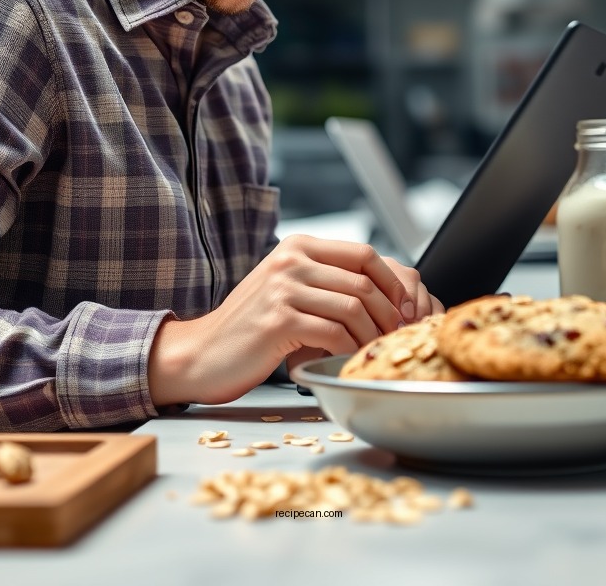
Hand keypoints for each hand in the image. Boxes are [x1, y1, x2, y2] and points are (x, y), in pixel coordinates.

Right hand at [147, 234, 437, 406]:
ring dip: (371, 335)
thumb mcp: (286, 288)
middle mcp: (291, 260)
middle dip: (388, 314)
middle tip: (395, 338)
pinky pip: (334, 332)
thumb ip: (324, 280)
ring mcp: (284, 288)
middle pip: (364, 280)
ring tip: (370, 352)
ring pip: (354, 306)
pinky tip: (343, 360)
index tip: (404, 310)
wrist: (201, 353)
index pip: (364, 254)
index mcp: (297, 246)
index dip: (392, 283)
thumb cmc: (250, 327)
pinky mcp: (279, 321)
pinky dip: (347, 349)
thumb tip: (383, 290)